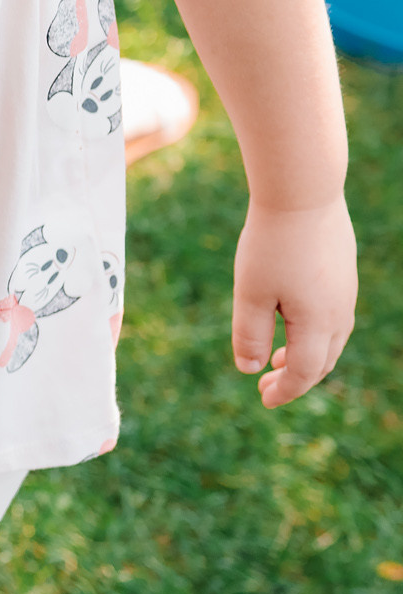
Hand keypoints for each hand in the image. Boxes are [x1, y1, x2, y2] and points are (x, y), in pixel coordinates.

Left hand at [231, 200, 356, 407]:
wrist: (303, 194)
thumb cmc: (271, 244)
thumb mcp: (251, 292)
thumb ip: (250, 334)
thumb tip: (250, 369)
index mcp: (319, 323)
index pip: (305, 373)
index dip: (285, 391)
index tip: (264, 400)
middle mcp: (339, 312)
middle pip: (322, 360)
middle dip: (295, 378)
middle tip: (266, 386)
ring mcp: (345, 292)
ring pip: (330, 339)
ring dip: (306, 355)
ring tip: (278, 360)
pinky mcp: (342, 273)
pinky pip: (332, 315)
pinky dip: (313, 332)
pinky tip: (290, 321)